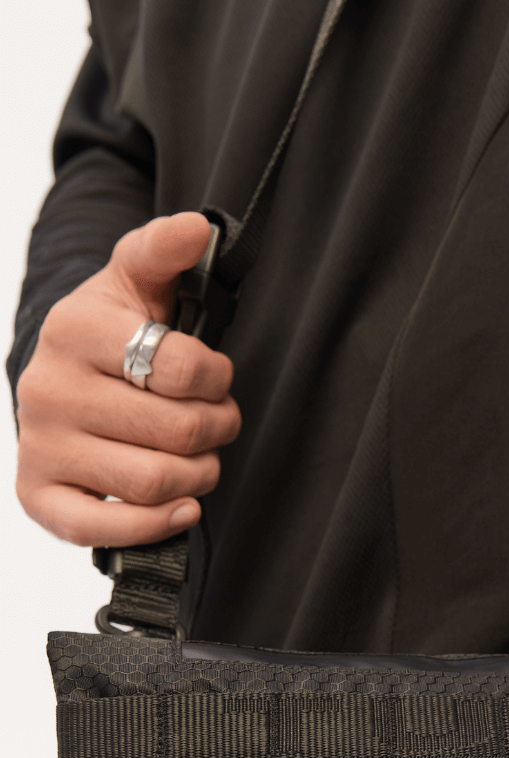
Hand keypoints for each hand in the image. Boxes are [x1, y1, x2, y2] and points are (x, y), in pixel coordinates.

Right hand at [15, 212, 240, 546]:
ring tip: (200, 458)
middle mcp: (48, 390)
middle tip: (218, 423)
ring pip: (152, 481)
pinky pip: (102, 529)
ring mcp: (41, 445)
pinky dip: (155, 524)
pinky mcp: (39, 495)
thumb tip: (195, 228)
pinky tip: (180, 505)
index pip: (179, 367)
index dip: (216, 378)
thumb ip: (164, 251)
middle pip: (175, 431)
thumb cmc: (111, 333)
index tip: (215, 378)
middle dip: (216, 429)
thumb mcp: (136, 281)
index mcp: (73, 330)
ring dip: (198, 475)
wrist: (61, 374)